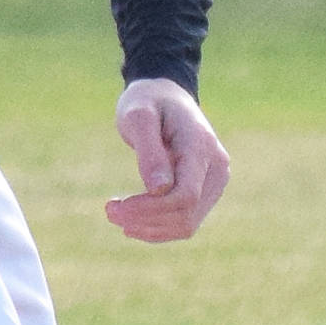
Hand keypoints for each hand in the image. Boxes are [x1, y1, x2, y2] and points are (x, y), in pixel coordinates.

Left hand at [105, 79, 229, 243]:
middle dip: (145, 220)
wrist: (166, 96)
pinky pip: (184, 221)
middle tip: (108, 211)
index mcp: (201, 147)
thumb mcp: (139, 116)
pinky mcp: (205, 191)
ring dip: (149, 228)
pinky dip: (157, 228)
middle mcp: (217, 168)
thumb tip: (158, 189)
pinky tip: (131, 223)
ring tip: (116, 215)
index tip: (115, 206)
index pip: (185, 195)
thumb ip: (149, 150)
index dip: (151, 209)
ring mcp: (214, 181)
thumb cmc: (148, 102)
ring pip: (186, 224)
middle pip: (186, 214)